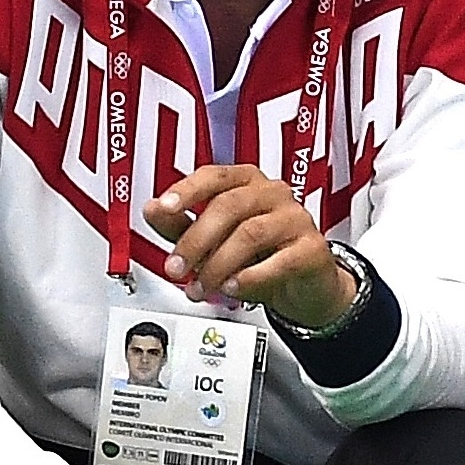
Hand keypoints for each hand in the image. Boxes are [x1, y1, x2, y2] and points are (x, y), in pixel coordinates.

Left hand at [144, 165, 356, 327]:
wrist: (305, 286)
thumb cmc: (260, 256)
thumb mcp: (214, 240)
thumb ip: (181, 224)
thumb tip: (151, 210)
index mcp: (246, 182)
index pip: (214, 176)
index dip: (187, 190)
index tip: (164, 207)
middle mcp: (273, 193)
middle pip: (229, 206)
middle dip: (196, 240)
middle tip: (176, 268)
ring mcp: (296, 218)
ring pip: (250, 234)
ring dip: (218, 264)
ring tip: (201, 287)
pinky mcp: (312, 248)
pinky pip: (281, 260)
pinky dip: (251, 277)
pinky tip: (234, 288)